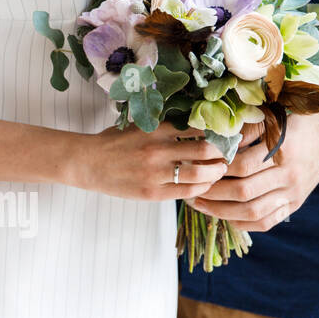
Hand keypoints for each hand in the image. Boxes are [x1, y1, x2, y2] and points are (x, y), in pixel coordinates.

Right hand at [67, 125, 227, 200]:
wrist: (88, 163)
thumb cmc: (114, 143)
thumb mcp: (139, 126)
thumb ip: (165, 126)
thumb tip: (196, 125)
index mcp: (156, 129)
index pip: (198, 127)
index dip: (217, 130)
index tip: (227, 132)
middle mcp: (158, 150)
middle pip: (205, 150)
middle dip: (223, 152)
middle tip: (230, 153)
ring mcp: (155, 173)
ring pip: (199, 173)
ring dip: (215, 172)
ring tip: (220, 170)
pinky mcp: (152, 192)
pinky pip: (186, 191)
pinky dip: (200, 188)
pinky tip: (204, 184)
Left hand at [189, 113, 318, 231]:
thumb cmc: (295, 124)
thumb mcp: (276, 116)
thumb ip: (248, 127)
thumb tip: (216, 137)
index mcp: (282, 149)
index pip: (242, 166)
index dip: (217, 169)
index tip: (198, 168)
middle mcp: (288, 174)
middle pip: (243, 191)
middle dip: (213, 193)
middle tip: (192, 189)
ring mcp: (291, 193)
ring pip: (251, 211)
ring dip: (221, 212)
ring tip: (200, 205)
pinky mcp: (292, 206)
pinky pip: (265, 223)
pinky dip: (242, 223)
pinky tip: (224, 216)